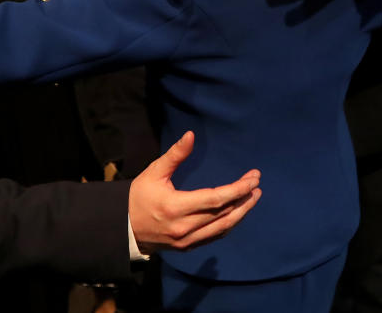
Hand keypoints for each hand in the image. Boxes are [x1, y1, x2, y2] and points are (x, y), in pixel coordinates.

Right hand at [128, 130, 260, 252]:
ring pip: (223, 227)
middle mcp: (185, 227)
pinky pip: (215, 236)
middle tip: (257, 184)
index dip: (237, 189)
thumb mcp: (154, 172)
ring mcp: (188, 240)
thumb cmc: (139, 196)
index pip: (216, 199)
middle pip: (225, 213)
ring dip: (242, 212)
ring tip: (253, 197)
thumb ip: (175, 155)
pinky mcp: (188, 247)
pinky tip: (237, 212)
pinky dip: (229, 224)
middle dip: (244, 198)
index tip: (253, 178)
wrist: (124, 227)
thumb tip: (191, 135)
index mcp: (176, 207)